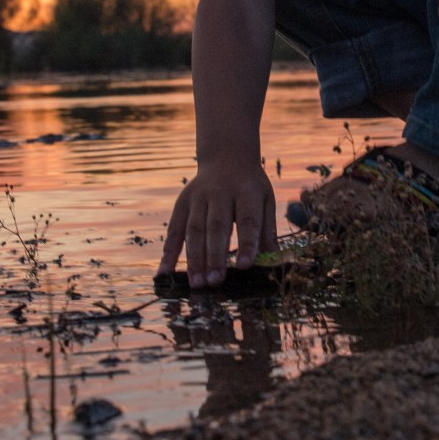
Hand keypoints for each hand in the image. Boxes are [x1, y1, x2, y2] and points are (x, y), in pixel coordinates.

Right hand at [159, 160, 276, 287]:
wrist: (226, 156)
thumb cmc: (250, 187)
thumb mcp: (266, 200)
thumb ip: (267, 230)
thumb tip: (273, 262)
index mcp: (246, 191)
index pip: (247, 220)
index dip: (246, 243)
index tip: (244, 266)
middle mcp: (220, 193)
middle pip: (216, 227)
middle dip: (215, 256)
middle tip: (215, 282)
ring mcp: (198, 197)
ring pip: (194, 230)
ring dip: (194, 259)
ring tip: (197, 283)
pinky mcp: (182, 203)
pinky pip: (174, 230)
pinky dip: (168, 252)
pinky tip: (165, 272)